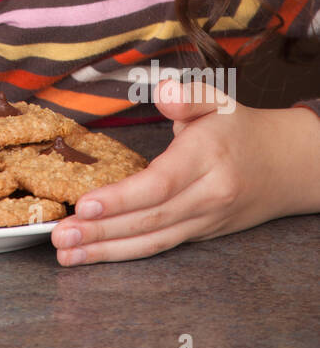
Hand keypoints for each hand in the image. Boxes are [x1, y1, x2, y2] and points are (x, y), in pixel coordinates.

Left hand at [49, 78, 293, 264]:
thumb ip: (186, 95)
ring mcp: (205, 221)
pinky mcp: (200, 235)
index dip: (122, 198)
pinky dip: (125, 254)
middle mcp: (208, 195)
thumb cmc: (240, 129)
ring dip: (106, 252)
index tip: (85, 203)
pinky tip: (94, 256)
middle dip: (101, 231)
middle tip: (60, 237)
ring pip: (153, 241)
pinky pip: (160, 247)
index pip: (160, 184)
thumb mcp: (218, 99)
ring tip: (66, 255)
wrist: (286, 166)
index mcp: (207, 157)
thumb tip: (161, 91)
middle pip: (150, 219)